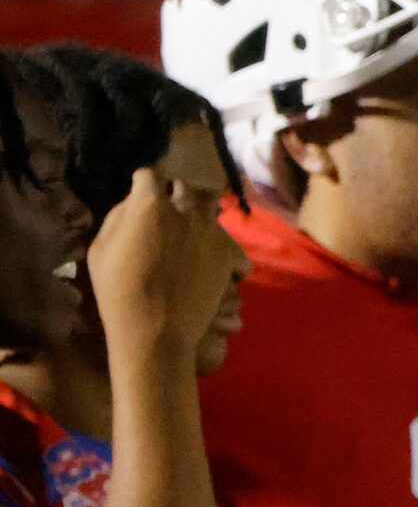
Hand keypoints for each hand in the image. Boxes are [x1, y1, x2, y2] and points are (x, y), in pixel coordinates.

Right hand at [85, 165, 238, 364]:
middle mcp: (186, 211)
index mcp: (150, 205)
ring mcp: (211, 233)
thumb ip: (118, 217)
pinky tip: (205, 250)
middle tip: (166, 208)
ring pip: (211, 205)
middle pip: (185, 187)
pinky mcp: (227, 255)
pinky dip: (216, 239)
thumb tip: (133, 202)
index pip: (149, 175)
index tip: (140, 189)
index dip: (142, 182)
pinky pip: (225, 237)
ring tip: (189, 223)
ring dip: (199, 209)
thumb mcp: (100, 249)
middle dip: (174, 193)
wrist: (157, 331)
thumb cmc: (118, 291)